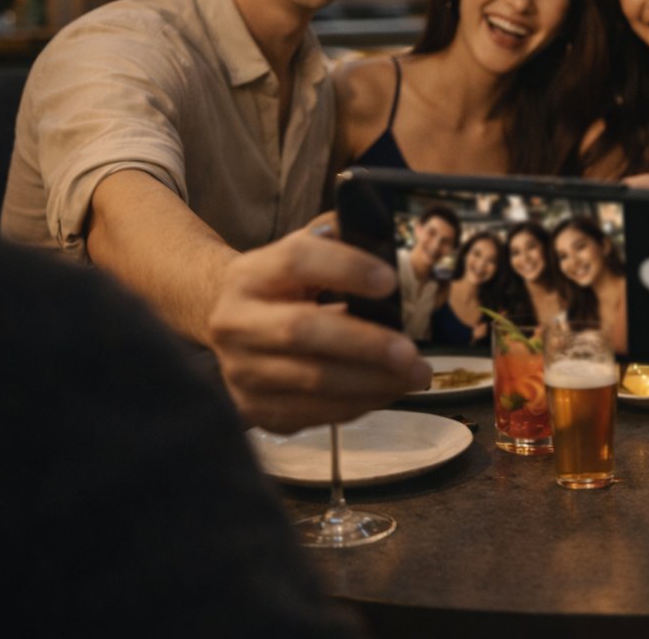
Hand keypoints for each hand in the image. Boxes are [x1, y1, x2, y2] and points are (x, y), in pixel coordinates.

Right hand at [208, 229, 430, 433]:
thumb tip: (382, 235)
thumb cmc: (284, 288)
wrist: (233, 328)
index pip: (296, 260)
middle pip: (302, 331)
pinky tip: (389, 390)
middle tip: (411, 352)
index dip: (345, 268)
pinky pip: (314, 412)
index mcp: (249, 274)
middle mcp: (235, 322)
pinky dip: (359, 404)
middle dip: (365, 343)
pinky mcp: (253, 408)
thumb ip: (338, 239)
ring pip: (312, 381)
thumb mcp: (302, 254)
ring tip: (415, 375)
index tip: (390, 281)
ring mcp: (240, 370)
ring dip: (374, 382)